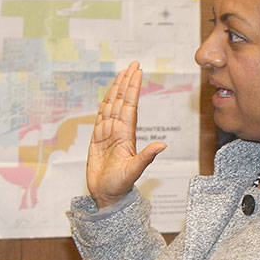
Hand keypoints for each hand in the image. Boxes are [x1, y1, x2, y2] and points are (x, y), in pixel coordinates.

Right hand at [86, 62, 166, 208]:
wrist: (107, 195)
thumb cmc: (120, 185)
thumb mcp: (134, 171)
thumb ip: (147, 157)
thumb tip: (163, 145)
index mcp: (126, 135)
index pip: (130, 106)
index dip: (133, 89)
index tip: (137, 72)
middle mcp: (118, 131)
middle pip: (122, 101)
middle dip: (127, 82)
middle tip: (133, 64)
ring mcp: (107, 134)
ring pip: (111, 107)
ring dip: (116, 90)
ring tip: (122, 74)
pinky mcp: (97, 140)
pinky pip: (100, 118)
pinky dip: (104, 105)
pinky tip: (107, 95)